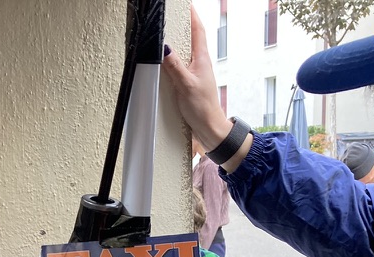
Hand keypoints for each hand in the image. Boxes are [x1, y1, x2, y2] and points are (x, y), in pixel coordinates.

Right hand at [162, 6, 246, 166]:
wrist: (209, 128)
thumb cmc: (202, 108)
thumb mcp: (185, 85)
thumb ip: (174, 66)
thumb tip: (164, 48)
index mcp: (201, 59)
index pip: (198, 30)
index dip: (192, 14)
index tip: (186, 4)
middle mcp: (200, 63)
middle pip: (193, 36)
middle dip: (186, 22)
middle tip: (176, 13)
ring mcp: (196, 73)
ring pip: (187, 50)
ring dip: (181, 39)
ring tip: (171, 30)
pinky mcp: (191, 82)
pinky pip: (182, 64)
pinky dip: (176, 57)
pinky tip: (169, 60)